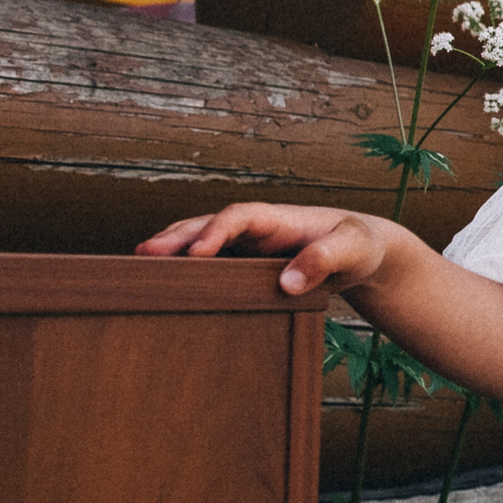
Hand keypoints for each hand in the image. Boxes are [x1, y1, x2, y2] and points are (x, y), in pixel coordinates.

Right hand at [136, 202, 406, 296]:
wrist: (362, 254)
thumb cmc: (357, 245)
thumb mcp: (352, 249)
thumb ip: (325, 260)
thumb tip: (287, 283)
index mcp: (278, 218)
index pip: (239, 216)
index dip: (217, 231)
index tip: (198, 253)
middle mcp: (256, 229)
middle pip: (208, 226)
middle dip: (177, 237)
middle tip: (144, 253)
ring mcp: (248, 247)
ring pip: (202, 243)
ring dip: (173, 251)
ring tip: (139, 265)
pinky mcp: (246, 267)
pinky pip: (211, 266)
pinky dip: (187, 271)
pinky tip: (164, 285)